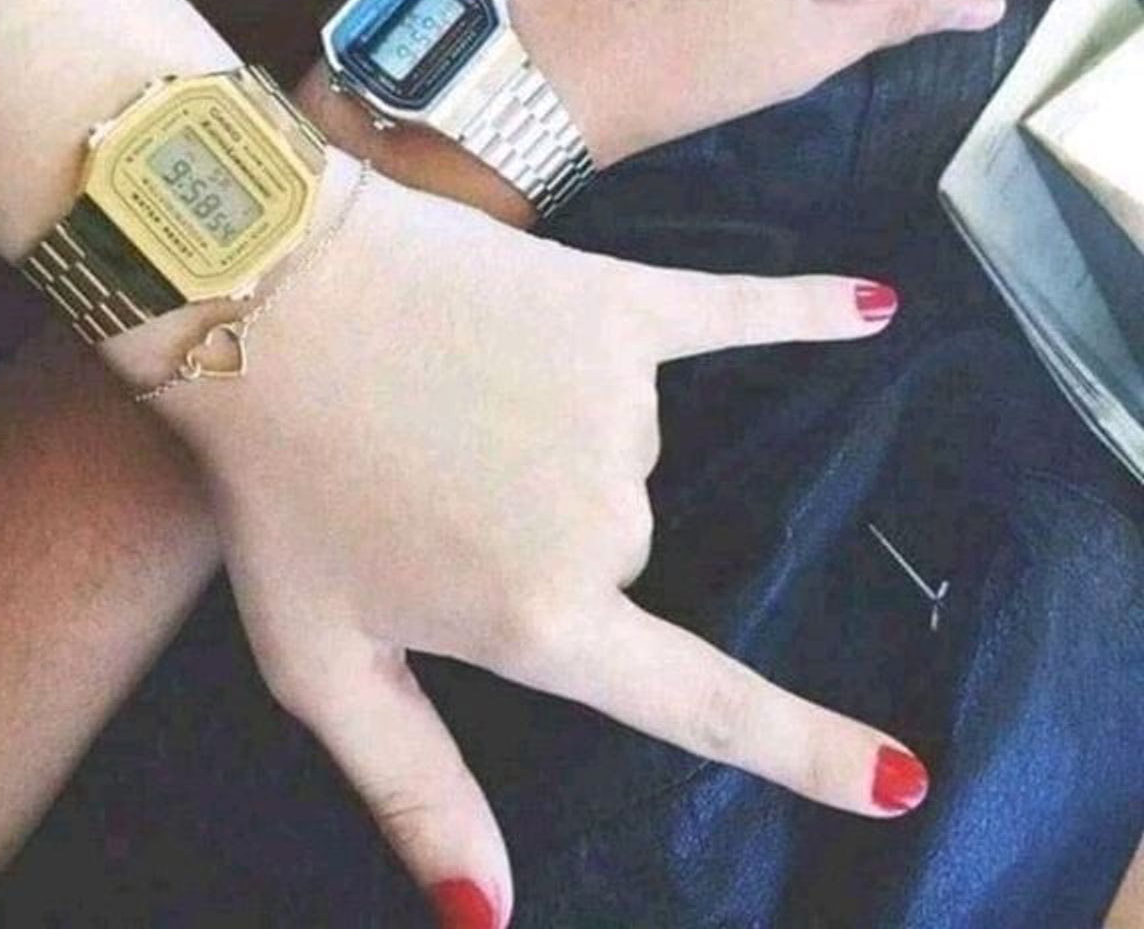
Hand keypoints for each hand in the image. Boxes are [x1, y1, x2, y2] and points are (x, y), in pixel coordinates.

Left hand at [164, 158, 922, 928]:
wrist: (259, 297)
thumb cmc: (277, 489)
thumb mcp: (320, 663)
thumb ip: (415, 789)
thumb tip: (494, 915)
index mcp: (541, 615)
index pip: (704, 705)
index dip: (812, 752)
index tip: (905, 780)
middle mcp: (607, 517)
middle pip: (622, 550)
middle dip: (540, 530)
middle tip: (431, 475)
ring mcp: (621, 404)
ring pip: (628, 453)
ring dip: (554, 435)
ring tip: (449, 395)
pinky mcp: (615, 302)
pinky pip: (733, 311)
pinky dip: (805, 313)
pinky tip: (875, 308)